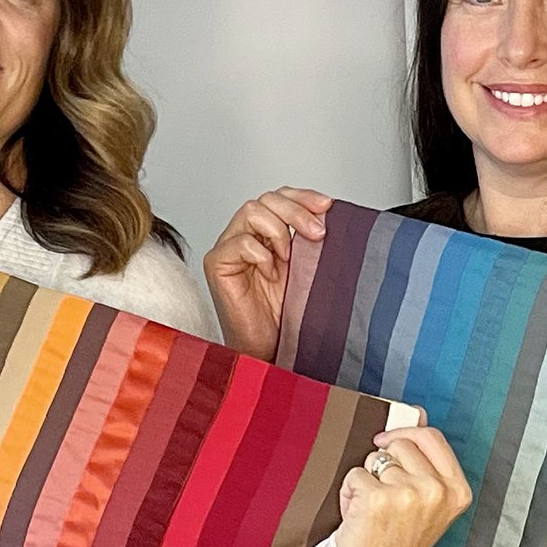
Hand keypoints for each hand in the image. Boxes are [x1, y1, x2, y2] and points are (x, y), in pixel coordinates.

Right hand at [203, 188, 330, 362]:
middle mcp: (245, 236)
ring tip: (288, 259)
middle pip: (267, 199)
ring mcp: (229, 249)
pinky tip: (270, 275)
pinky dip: (261, 255)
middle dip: (297, 211)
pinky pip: (240, 242)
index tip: (327, 206)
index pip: (279, 198)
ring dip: (279, 231)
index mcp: (265, 234)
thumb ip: (309, 241)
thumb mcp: (306, 269)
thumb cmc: (285, 316)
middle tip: (317, 234)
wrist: (268, 350)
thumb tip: (329, 215)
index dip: (303, 197)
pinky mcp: (217, 264)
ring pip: (251, 211)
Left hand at [334, 421, 472, 546]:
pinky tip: (359, 516)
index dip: (407, 435)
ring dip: (367, 481)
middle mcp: (437, 491)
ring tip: (373, 510)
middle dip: (385, 463)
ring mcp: (409, 494)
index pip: (431, 437)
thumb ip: (426, 455)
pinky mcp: (378, 499)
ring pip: (375, 459)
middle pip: (401, 444)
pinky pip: (355, 474)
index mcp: (456, 490)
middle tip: (385, 497)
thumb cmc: (399, 537)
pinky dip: (350, 493)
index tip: (389, 445)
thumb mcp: (426, 498)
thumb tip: (420, 412)